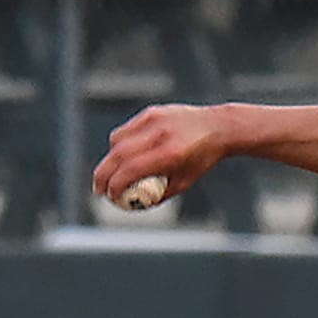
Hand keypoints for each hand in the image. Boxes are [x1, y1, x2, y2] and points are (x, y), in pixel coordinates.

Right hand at [92, 103, 231, 205]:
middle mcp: (160, 134)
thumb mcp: (185, 181)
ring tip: (114, 173)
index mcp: (170, 153)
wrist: (218, 127)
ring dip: (111, 159)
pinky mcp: (151, 112)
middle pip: (118, 155)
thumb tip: (135, 205)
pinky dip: (120, 144)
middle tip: (99, 190)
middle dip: (103, 175)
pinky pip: (126, 130)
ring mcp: (154, 120)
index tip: (110, 196)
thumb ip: (159, 193)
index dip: (116, 185)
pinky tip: (125, 154)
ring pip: (117, 140)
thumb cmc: (202, 158)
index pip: (132, 170)